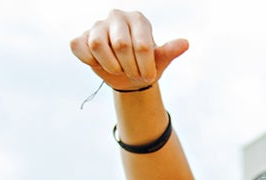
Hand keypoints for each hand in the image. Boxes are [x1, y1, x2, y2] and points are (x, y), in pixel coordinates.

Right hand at [69, 9, 188, 91]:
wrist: (126, 75)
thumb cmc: (144, 65)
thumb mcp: (159, 61)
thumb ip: (170, 51)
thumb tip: (185, 43)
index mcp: (139, 19)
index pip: (142, 45)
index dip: (145, 67)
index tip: (148, 77)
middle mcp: (117, 16)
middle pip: (121, 44)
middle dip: (128, 67)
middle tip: (132, 73)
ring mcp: (98, 25)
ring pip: (98, 44)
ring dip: (109, 65)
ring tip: (117, 69)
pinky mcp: (82, 36)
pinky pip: (80, 47)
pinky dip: (90, 61)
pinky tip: (99, 63)